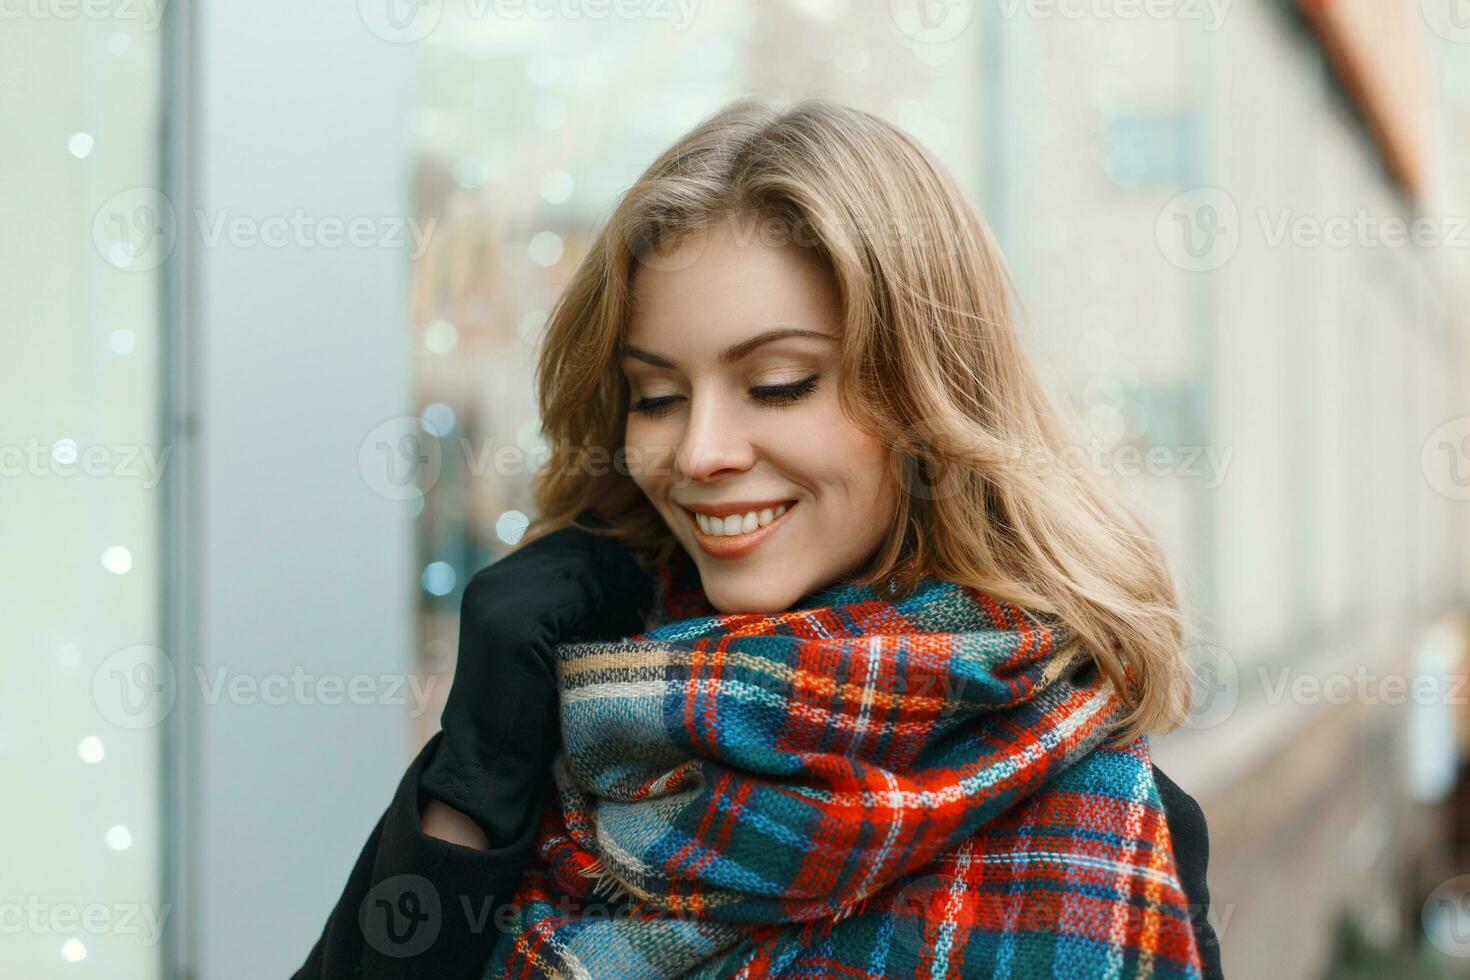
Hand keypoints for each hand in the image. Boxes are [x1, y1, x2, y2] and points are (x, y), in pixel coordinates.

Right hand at [418, 513, 654, 844]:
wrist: (493, 765)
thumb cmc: (532, 710)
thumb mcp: (552, 642)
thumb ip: (572, 605)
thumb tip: (631, 571)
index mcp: (495, 583)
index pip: (566, 540)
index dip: (609, 557)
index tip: (640, 588)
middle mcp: (491, 583)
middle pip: (576, 546)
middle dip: (618, 570)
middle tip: (644, 603)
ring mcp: (498, 601)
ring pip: (581, 567)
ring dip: (616, 589)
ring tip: (636, 620)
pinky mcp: (513, 625)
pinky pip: (577, 595)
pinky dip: (607, 609)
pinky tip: (623, 632)